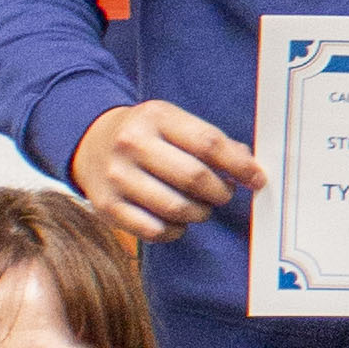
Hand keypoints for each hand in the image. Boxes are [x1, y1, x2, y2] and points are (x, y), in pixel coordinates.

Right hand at [69, 104, 264, 243]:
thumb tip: (249, 167)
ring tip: (202, 207)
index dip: (239, 165)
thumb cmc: (148, 135)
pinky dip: (175, 231)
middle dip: (220, 192)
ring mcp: (117, 176)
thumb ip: (212, 141)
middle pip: (194, 177)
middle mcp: (132, 144)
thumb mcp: (175, 123)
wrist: (91, 142)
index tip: (257, 179)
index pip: (208, 143)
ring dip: (200, 213)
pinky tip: (178, 221)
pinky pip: (153, 230)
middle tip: (225, 194)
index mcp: (156, 117)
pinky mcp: (106, 206)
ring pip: (176, 207)